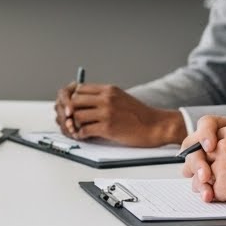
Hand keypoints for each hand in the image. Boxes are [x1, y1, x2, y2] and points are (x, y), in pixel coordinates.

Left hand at [55, 83, 185, 145]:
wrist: (155, 125)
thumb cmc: (139, 114)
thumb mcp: (121, 97)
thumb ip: (104, 97)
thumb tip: (85, 101)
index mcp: (109, 90)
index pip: (80, 89)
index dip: (73, 99)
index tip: (73, 108)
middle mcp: (106, 98)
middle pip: (75, 101)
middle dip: (70, 112)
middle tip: (70, 120)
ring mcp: (106, 112)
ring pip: (77, 116)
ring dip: (73, 124)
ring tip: (76, 129)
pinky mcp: (108, 127)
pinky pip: (84, 130)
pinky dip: (81, 134)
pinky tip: (83, 136)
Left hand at [187, 113, 225, 209]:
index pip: (209, 134)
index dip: (206, 144)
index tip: (207, 152)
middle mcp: (224, 146)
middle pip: (201, 152)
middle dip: (198, 163)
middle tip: (196, 171)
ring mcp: (222, 166)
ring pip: (201, 173)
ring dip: (202, 181)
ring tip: (205, 187)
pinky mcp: (223, 185)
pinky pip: (209, 190)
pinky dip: (211, 194)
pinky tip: (215, 197)